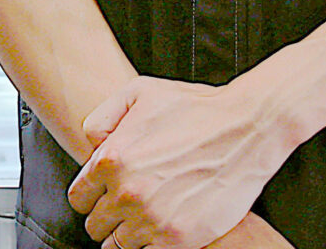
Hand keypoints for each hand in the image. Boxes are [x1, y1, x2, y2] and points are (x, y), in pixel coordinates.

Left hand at [67, 76, 294, 248]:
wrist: (246, 129)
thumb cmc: (196, 109)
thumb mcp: (139, 92)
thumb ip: (102, 118)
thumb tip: (90, 145)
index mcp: (112, 159)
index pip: (79, 198)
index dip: (90, 196)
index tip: (102, 195)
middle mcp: (127, 192)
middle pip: (96, 225)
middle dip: (107, 216)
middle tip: (125, 207)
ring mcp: (153, 219)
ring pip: (118, 246)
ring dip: (127, 233)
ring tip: (145, 218)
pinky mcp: (179, 239)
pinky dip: (151, 244)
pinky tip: (162, 227)